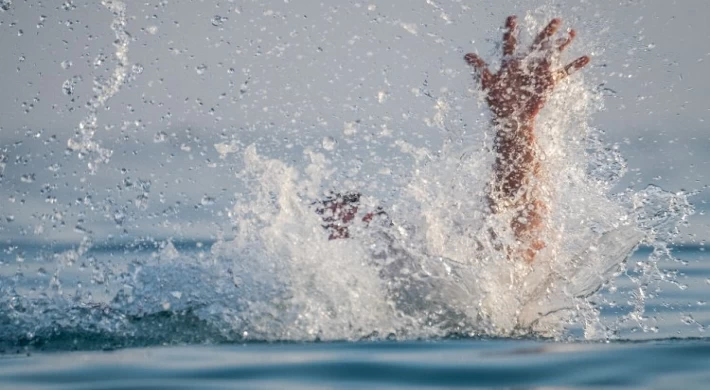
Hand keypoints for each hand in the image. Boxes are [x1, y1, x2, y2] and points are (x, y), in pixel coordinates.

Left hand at [464, 16, 589, 122]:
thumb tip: (466, 55)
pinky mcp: (548, 83)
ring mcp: (538, 73)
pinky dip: (575, 66)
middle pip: (537, 44)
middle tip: (556, 19)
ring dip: (563, 43)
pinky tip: (587, 57)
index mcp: (510, 64)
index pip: (510, 43)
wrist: (512, 119)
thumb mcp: (488, 84)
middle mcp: (526, 66)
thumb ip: (480, 68)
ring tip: (572, 31)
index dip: (510, 31)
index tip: (512, 17)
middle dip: (546, 32)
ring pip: (553, 54)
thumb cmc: (499, 103)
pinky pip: (564, 73)